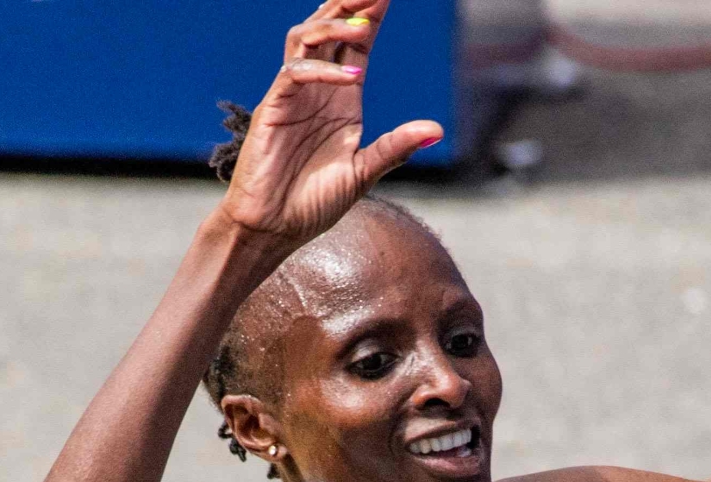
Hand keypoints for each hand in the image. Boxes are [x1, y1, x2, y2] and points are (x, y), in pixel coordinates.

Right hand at [217, 0, 446, 249]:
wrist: (273, 229)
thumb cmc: (312, 203)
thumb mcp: (363, 173)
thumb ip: (397, 148)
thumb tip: (438, 130)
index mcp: (341, 98)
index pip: (357, 45)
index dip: (372, 17)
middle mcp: (317, 89)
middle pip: (328, 29)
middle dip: (351, 6)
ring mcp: (292, 95)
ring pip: (305, 38)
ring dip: (333, 26)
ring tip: (363, 24)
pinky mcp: (272, 108)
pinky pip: (293, 74)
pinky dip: (322, 71)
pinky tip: (352, 77)